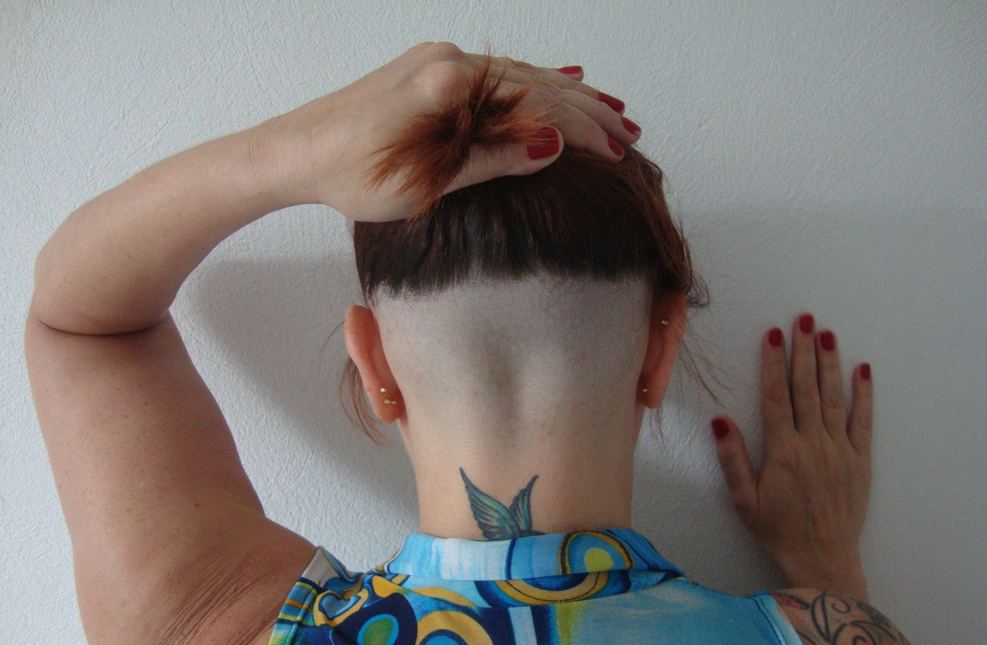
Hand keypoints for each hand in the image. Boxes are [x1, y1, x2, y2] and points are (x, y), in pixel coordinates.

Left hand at [249, 41, 639, 220]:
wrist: (296, 151)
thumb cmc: (349, 174)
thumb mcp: (424, 182)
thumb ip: (489, 159)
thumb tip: (550, 146)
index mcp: (447, 85)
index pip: (533, 105)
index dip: (580, 131)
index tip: (616, 153)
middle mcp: (446, 61)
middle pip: (534, 84)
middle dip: (586, 112)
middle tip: (630, 133)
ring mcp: (438, 60)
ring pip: (519, 76)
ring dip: (568, 97)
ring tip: (612, 113)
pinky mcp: (430, 69)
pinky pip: (496, 75)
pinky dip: (533, 85)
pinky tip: (562, 83)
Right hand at [711, 313, 872, 599]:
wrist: (822, 558)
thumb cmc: (777, 530)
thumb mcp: (744, 499)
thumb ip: (732, 458)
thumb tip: (720, 420)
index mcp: (782, 451)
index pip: (776, 397)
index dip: (774, 363)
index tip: (772, 335)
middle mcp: (813, 444)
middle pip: (806, 388)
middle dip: (804, 350)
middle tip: (803, 320)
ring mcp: (839, 450)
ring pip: (833, 397)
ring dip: (830, 363)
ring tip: (827, 333)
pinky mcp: (860, 460)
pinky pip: (863, 420)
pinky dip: (864, 394)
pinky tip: (862, 370)